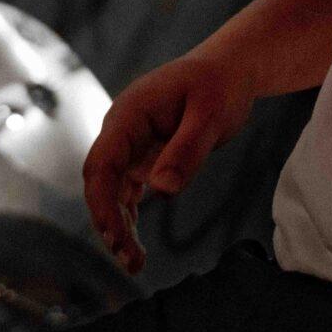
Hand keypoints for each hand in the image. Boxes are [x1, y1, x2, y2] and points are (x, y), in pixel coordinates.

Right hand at [80, 51, 254, 274]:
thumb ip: (187, 150)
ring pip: (112, 191)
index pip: (102, 162)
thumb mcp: (211, 114)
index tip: (114, 234)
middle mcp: (122, 130)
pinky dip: (129, 217)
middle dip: (109, 222)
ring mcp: (130, 144)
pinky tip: (135, 245)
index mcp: (129, 114)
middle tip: (130, 259)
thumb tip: (161, 189)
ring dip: (118, 226)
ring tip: (134, 263)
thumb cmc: (220, 84)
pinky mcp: (143, 156)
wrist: (229, 69)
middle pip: (102, 182)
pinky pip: (127, 191)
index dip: (102, 201)